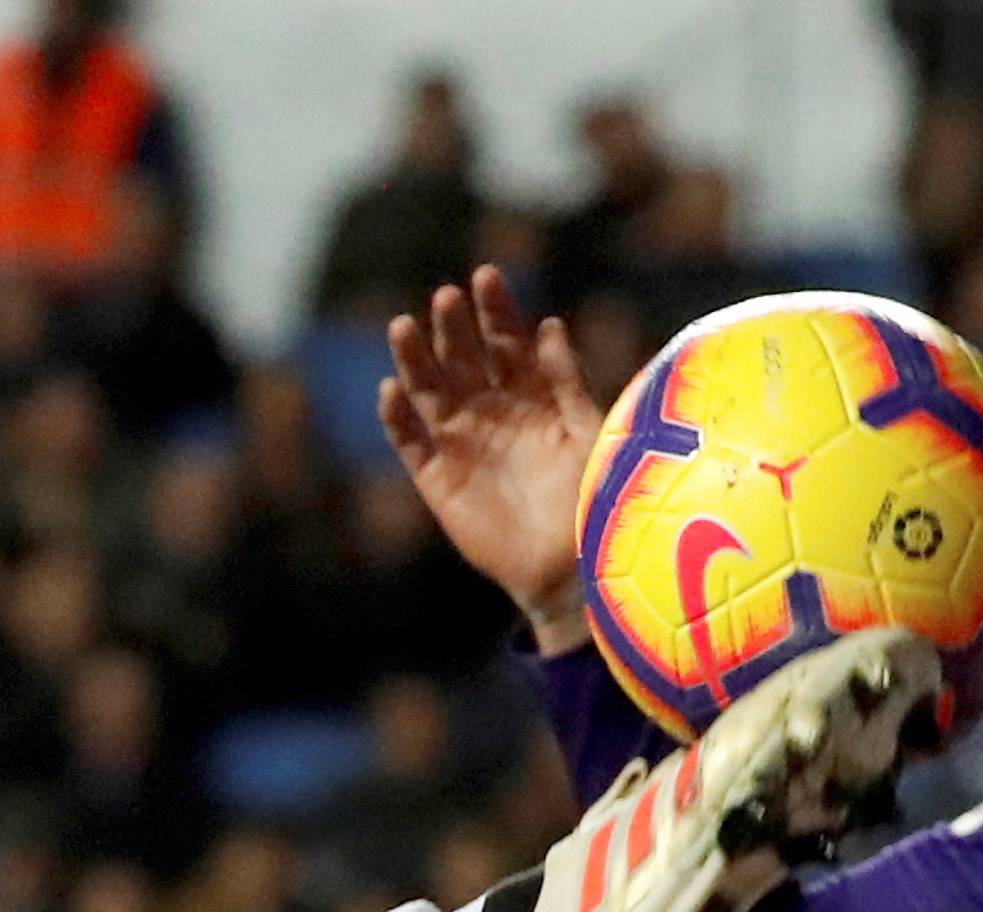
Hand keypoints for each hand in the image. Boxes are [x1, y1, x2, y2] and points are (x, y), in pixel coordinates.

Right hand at [380, 269, 602, 652]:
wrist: (572, 566)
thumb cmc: (591, 496)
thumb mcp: (589, 429)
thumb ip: (567, 380)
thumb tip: (549, 325)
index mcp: (530, 394)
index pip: (506, 340)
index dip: (496, 309)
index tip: (486, 275)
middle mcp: (491, 412)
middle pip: (463, 358)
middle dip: (453, 327)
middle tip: (445, 298)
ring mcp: (461, 444)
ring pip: (430, 392)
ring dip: (415, 360)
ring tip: (402, 327)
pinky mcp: (436, 481)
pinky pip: (411, 443)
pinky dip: (397, 419)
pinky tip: (391, 391)